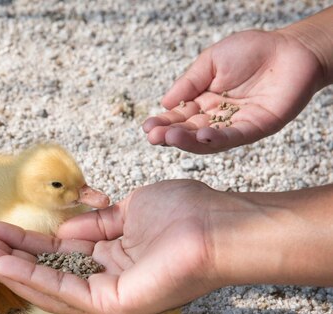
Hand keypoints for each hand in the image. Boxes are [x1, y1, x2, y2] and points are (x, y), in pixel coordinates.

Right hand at [0, 180, 223, 313]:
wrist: (215, 225)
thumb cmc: (182, 214)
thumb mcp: (128, 212)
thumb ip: (96, 224)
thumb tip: (65, 228)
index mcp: (110, 259)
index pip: (58, 253)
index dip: (26, 242)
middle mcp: (105, 281)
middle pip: (47, 270)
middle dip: (9, 256)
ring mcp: (107, 297)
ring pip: (48, 285)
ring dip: (10, 268)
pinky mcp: (111, 305)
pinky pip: (62, 291)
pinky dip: (30, 275)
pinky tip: (2, 262)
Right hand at [142, 29, 323, 153]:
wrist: (291, 48)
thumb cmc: (252, 50)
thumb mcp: (211, 61)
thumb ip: (189, 82)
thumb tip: (165, 103)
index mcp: (204, 101)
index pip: (179, 117)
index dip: (163, 123)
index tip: (147, 127)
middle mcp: (217, 117)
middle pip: (189, 132)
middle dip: (170, 135)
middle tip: (153, 137)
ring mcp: (235, 125)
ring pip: (207, 140)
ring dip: (187, 141)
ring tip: (170, 137)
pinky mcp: (255, 128)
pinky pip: (233, 137)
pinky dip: (216, 138)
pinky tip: (202, 135)